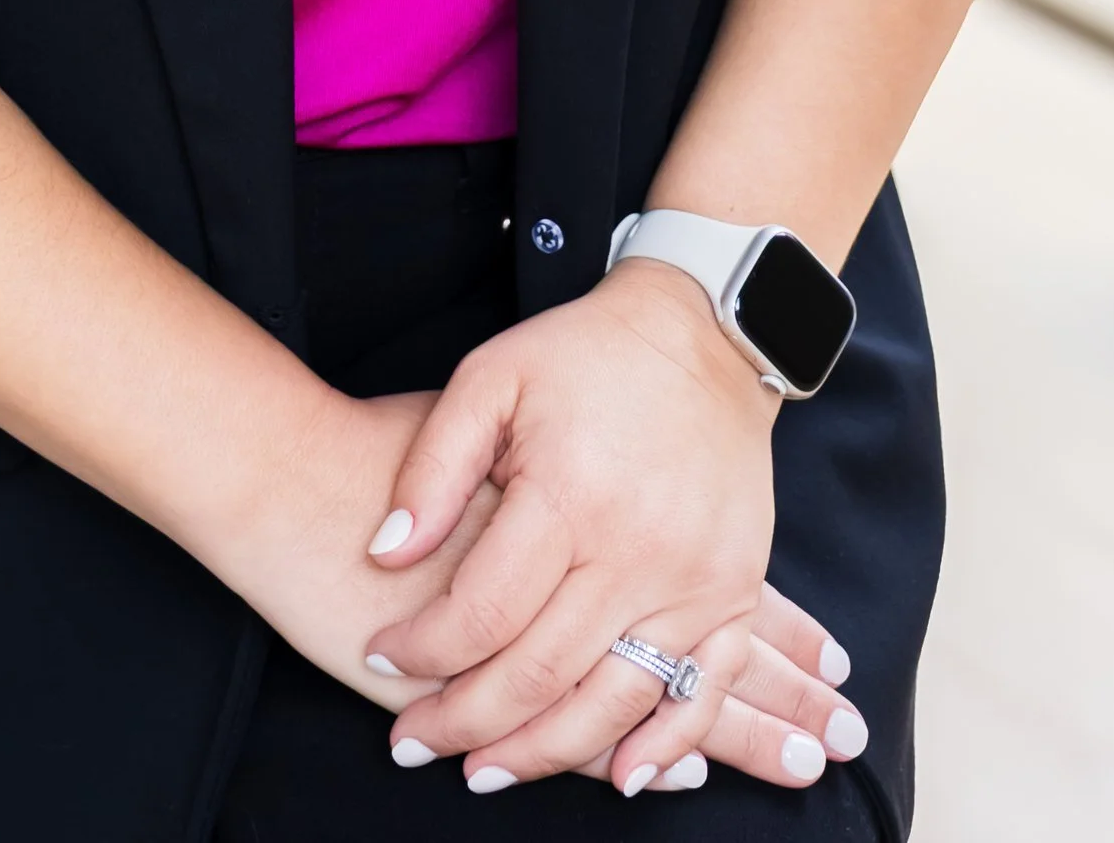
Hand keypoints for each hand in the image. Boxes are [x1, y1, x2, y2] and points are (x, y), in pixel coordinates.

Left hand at [202, 368, 868, 798]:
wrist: (702, 336)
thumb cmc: (583, 355)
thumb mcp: (489, 379)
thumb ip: (433, 469)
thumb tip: (383, 553)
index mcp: (569, 493)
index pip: (483, 609)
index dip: (424, 648)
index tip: (380, 655)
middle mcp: (636, 551)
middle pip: (539, 672)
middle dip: (465, 722)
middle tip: (414, 745)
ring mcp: (693, 581)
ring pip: (611, 702)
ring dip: (545, 754)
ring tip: (484, 771)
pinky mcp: (733, 593)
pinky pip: (698, 694)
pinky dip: (661, 748)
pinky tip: (618, 778)